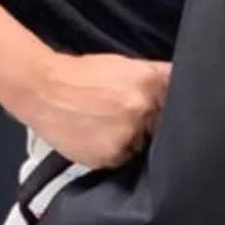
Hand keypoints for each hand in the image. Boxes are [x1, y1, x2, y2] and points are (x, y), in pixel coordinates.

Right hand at [21, 51, 171, 169]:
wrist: (44, 90)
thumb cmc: (83, 74)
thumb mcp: (124, 65)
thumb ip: (155, 75)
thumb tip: (181, 82)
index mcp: (150, 82)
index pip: (177, 100)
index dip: (169, 107)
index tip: (161, 109)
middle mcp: (143, 108)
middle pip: (161, 125)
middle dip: (150, 123)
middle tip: (126, 116)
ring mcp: (128, 134)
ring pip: (143, 145)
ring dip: (134, 140)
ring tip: (109, 127)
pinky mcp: (111, 156)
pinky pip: (123, 159)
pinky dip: (115, 152)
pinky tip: (99, 138)